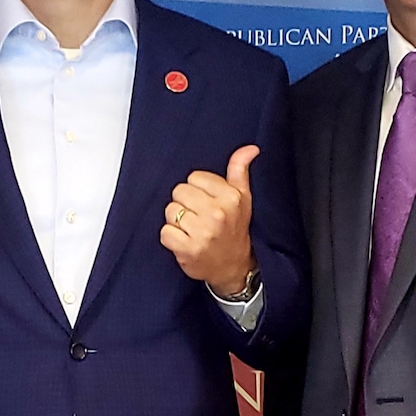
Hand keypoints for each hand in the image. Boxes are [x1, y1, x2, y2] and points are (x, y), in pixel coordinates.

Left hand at [161, 144, 259, 297]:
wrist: (233, 267)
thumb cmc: (234, 229)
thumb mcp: (243, 198)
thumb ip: (240, 170)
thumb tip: (250, 149)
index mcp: (230, 197)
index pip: (194, 178)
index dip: (197, 190)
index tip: (207, 203)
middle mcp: (217, 213)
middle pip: (179, 192)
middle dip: (185, 204)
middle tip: (198, 217)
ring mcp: (202, 233)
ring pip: (170, 211)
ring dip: (177, 222)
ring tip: (192, 230)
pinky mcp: (188, 250)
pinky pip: (165, 232)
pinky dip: (171, 238)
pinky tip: (184, 241)